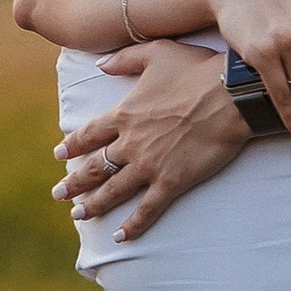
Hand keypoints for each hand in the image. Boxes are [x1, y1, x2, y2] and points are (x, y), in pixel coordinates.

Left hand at [53, 40, 250, 237]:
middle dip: (74, 183)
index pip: (89, 134)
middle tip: (59, 194)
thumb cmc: (197, 70)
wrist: (231, 95)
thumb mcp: (156, 52)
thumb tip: (100, 65)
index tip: (59, 155)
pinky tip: (120, 238)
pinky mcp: (172, 182)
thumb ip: (124, 59)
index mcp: (124, 114)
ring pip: (113, 190)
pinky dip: (133, 225)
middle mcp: (131, 143)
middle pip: (94, 167)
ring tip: (78, 215)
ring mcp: (149, 165)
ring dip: (94, 205)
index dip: (73, 145)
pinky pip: (147, 209)